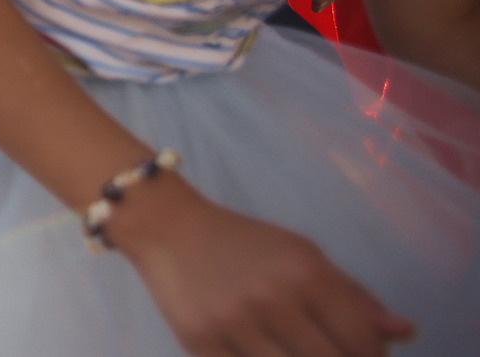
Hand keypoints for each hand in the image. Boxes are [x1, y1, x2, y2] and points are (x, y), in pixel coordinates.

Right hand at [115, 177, 413, 355]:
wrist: (165, 226)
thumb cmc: (242, 241)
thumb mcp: (300, 254)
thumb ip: (353, 295)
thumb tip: (405, 332)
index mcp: (305, 272)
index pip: (363, 342)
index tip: (360, 353)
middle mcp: (273, 298)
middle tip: (324, 351)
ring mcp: (235, 324)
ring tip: (292, 348)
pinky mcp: (200, 342)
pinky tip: (262, 351)